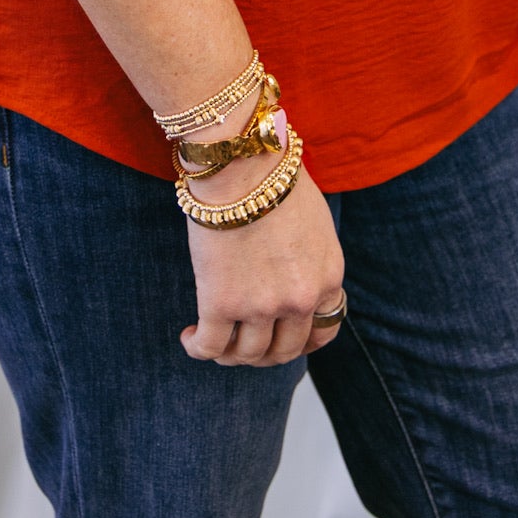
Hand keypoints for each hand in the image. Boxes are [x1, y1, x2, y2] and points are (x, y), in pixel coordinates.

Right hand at [181, 164, 344, 365]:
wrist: (241, 163)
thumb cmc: (273, 178)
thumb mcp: (315, 224)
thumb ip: (311, 260)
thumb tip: (293, 277)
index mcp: (328, 278)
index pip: (323, 333)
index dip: (300, 343)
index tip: (281, 338)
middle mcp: (300, 300)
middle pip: (283, 351)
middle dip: (262, 352)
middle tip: (241, 339)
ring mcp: (262, 306)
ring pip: (246, 354)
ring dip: (229, 352)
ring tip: (212, 335)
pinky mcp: (221, 303)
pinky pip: (210, 346)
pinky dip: (198, 347)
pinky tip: (190, 335)